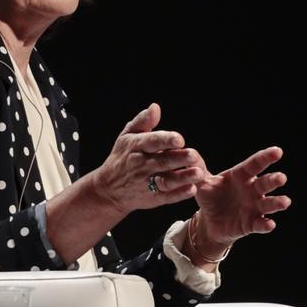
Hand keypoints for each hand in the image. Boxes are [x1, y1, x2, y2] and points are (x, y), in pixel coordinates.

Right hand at [85, 103, 206, 215]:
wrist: (108, 189)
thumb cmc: (123, 157)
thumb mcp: (127, 137)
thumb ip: (143, 122)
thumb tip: (155, 107)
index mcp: (136, 147)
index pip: (152, 142)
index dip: (166, 140)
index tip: (180, 139)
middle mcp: (141, 165)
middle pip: (162, 162)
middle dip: (179, 159)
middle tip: (194, 156)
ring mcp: (146, 183)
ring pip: (166, 180)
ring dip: (183, 178)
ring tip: (198, 174)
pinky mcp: (152, 198)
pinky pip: (167, 196)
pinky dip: (179, 194)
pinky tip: (191, 189)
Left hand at [190, 147, 290, 257]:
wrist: (209, 221)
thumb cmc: (211, 196)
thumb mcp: (202, 183)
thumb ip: (197, 171)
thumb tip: (188, 154)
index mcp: (242, 176)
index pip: (255, 164)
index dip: (266, 158)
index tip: (278, 151)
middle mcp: (252, 190)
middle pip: (266, 183)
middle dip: (274, 180)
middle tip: (281, 178)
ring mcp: (254, 207)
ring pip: (268, 204)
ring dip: (277, 203)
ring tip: (285, 202)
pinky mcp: (251, 224)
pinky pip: (260, 224)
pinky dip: (265, 225)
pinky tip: (270, 224)